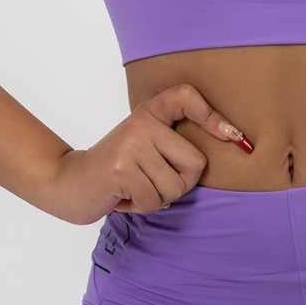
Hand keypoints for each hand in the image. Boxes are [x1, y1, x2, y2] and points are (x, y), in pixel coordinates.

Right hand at [37, 83, 254, 225]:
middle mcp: (142, 122)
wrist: (70, 182)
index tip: (235, 137)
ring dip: (157, 198)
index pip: (186, 97)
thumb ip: (174, 144)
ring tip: (135, 187)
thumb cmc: (118, 169)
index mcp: (150, 112)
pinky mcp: (121, 169)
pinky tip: (123, 196)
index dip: (212, 116)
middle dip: (179, 184)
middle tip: (151, 181)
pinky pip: (154, 200)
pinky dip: (141, 206)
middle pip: (194, 164)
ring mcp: (132, 144)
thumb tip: (233, 141)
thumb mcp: (145, 146)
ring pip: (175, 187)